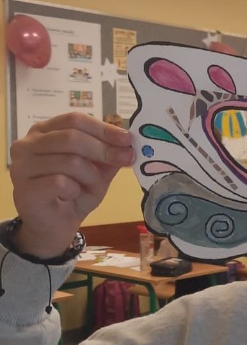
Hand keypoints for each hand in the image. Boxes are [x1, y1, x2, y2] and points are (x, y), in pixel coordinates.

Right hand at [9, 113, 134, 257]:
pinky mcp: (24, 189)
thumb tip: (126, 143)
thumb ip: (108, 155)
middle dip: (103, 149)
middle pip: (71, 137)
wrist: (55, 225)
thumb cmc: (73, 192)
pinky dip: (74, 190)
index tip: (127, 139)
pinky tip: (71, 196)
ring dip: (90, 175)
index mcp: (44, 131)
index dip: (103, 128)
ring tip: (90, 186)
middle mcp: (27, 144)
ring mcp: (22, 166)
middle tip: (125, 158)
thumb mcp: (97, 170)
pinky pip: (59, 182)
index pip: (74, 119)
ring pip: (68, 160)